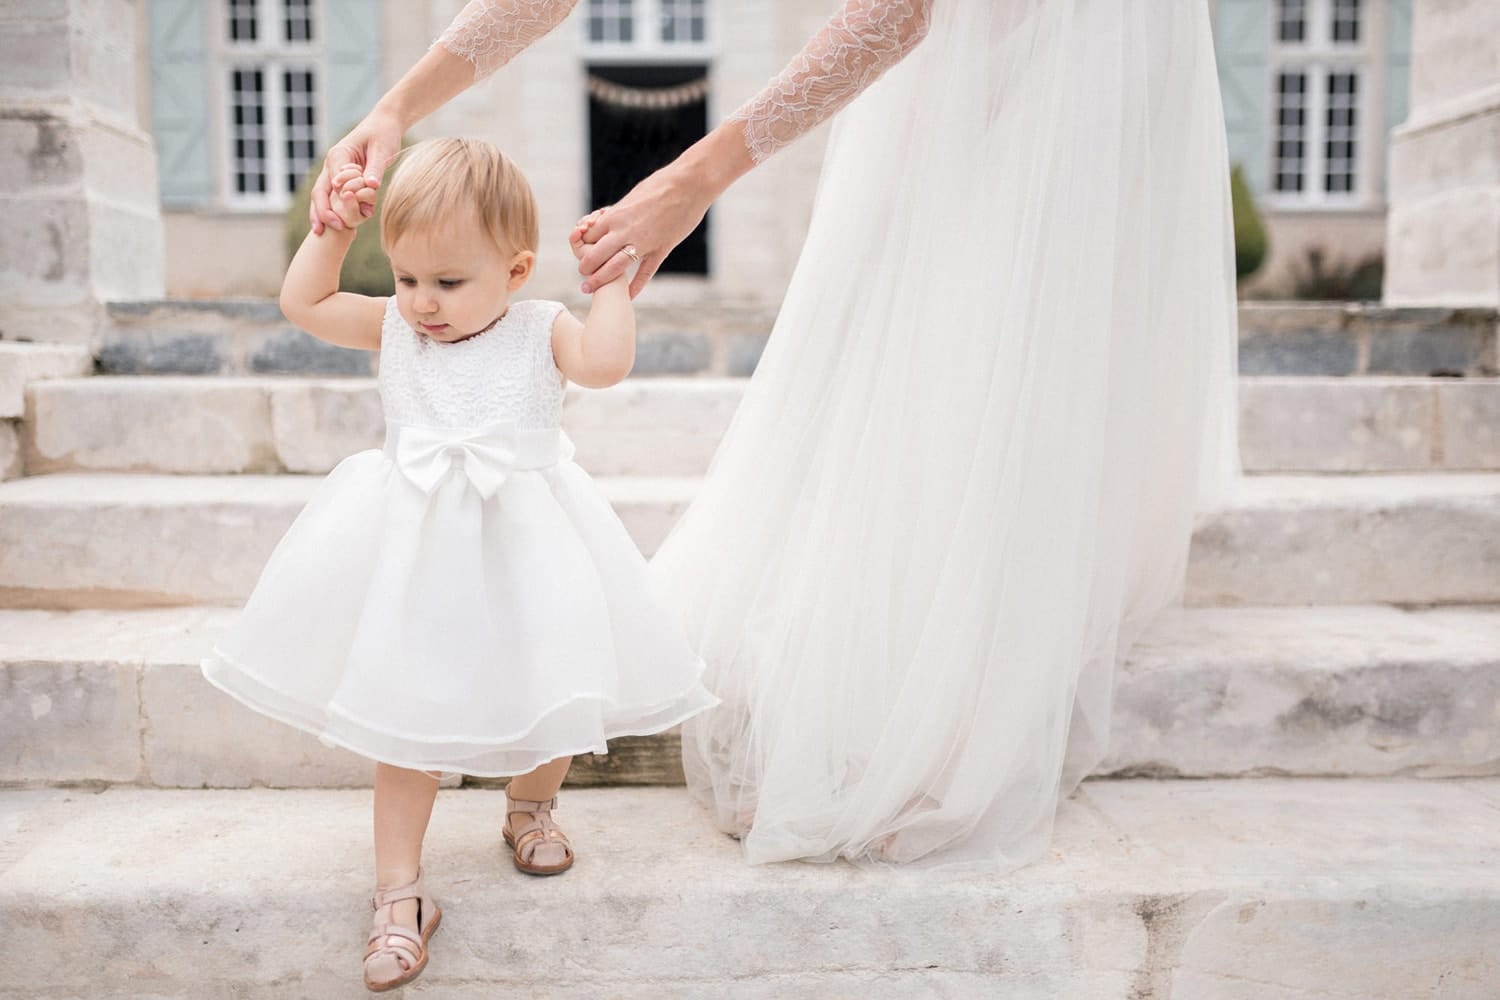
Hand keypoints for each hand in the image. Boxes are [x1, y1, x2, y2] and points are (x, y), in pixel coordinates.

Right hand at [309, 109, 402, 234]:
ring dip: (321, 213)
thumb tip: (370, 186)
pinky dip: (332, 210)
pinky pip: (334, 196)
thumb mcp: (382, 150)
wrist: (384, 125)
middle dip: (320, 212)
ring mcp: (335, 172)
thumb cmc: (384, 134)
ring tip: (319, 233)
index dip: (333, 203)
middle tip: (321, 231)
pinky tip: (335, 226)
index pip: (332, 182)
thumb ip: (375, 169)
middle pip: (320, 191)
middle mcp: (332, 164)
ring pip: (322, 195)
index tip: (340, 221)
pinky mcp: (342, 178)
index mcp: (338, 155)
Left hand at [573, 163, 713, 297]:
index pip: (588, 236)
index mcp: (615, 215)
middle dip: (586, 268)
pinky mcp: (661, 249)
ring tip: (590, 289)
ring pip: (615, 267)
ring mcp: (643, 242)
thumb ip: (621, 211)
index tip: (582, 253)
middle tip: (583, 278)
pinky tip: (628, 296)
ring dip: (600, 279)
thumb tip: (611, 217)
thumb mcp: (633, 196)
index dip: (582, 246)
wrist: (690, 184)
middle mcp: (624, 230)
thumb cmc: (661, 184)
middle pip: (595, 255)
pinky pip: (645, 273)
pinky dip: (636, 286)